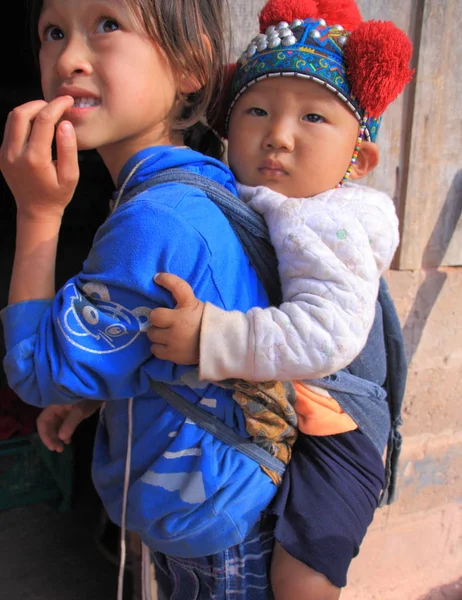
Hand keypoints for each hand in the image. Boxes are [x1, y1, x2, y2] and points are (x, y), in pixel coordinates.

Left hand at [0, 96, 78, 220]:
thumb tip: (65, 123)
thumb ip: (68, 149)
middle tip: (55, 106)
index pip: (44, 120)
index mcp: (34, 158)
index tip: (68, 101)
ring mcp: (4, 153)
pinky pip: (10, 129)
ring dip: (30, 110)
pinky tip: (37, 127)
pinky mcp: (2, 154)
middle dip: (40, 104)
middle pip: (22, 113)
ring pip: (13, 118)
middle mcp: (15, 153)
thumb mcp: (71, 176)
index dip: (57, 106)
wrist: (35, 212)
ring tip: (47, 113)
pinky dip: (24, 121)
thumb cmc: (57, 195)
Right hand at [37, 401, 102, 451]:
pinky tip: (68, 440)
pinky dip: (63, 433)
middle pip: (48, 425)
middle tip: (58, 449)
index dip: (44, 435)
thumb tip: (61, 438)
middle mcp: (56, 408)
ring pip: (54, 426)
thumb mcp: (80, 410)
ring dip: (56, 437)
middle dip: (51, 438)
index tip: (52, 447)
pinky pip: (62, 425)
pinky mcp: (70, 413)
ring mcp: (62, 411)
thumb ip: (70, 423)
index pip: (42, 420)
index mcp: (54, 405)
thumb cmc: (90, 398)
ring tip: (62, 448)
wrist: (102, 391)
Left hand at [148, 273, 203, 363]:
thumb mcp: (198, 306)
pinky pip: (155, 349)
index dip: (166, 280)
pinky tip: (167, 344)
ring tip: (166, 334)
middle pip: (154, 316)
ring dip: (157, 333)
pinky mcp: (173, 354)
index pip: (177, 286)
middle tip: (164, 321)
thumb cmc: (207, 323)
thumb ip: (183, 302)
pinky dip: (159, 347)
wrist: (219, 346)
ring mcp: (174, 339)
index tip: (158, 278)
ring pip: (152, 334)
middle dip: (157, 319)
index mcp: (189, 306)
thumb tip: (163, 294)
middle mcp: (180, 322)